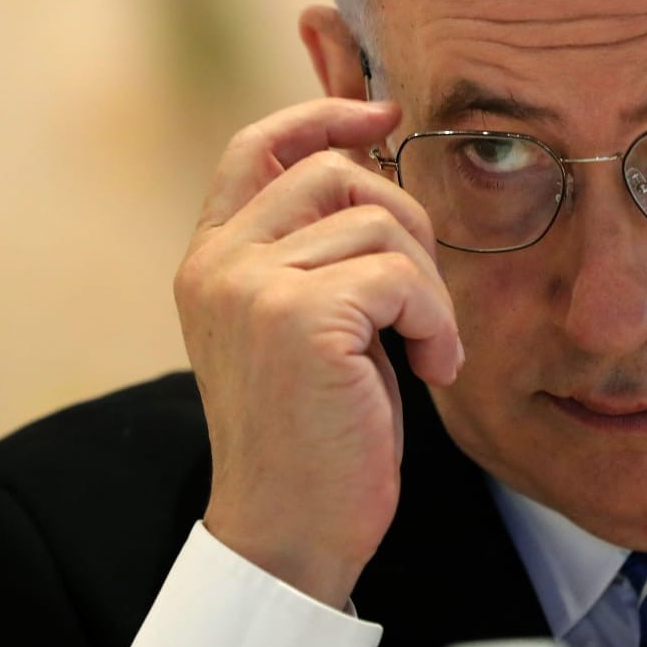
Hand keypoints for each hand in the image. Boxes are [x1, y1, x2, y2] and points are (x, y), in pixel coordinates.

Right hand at [176, 97, 461, 607]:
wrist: (289, 534)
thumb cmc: (312, 435)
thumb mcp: (301, 323)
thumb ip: (312, 251)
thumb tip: (372, 163)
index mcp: (209, 260)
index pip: (254, 146)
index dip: (321, 115)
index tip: (382, 112)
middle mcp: (218, 263)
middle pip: (336, 171)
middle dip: (406, 219)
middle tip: (424, 295)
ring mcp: (251, 287)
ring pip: (381, 223)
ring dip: (428, 286)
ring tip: (427, 348)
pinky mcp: (299, 319)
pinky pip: (402, 276)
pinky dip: (436, 319)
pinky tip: (431, 368)